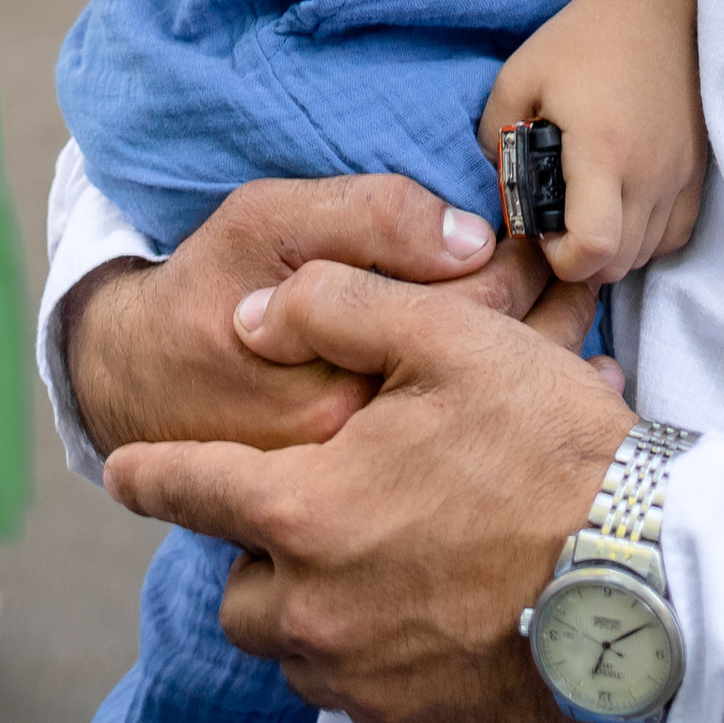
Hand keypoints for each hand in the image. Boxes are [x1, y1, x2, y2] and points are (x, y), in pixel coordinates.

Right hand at [66, 174, 549, 459]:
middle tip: (583, 283)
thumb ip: (368, 219)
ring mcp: (367, 488)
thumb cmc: (206, 290)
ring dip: (544, 374)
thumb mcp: (269, 218)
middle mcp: (364, 448)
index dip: (524, 265)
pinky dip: (507, 417)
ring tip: (583, 331)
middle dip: (548, 324)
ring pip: (482, 421)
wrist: (140, 384)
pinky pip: (457, 458)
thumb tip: (470, 239)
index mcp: (345, 375)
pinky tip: (547, 387)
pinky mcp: (367, 504)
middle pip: (490, 376)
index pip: (473, 311)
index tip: (554, 239)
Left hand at [106, 263, 627, 722]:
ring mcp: (362, 682)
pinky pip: (360, 694)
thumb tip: (255, 319)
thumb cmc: (549, 445)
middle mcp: (313, 612)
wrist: (648, 572)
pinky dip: (374, 658)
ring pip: (296, 648)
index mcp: (303, 512)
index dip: (148, 473)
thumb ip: (334, 306)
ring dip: (316, 608)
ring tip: (383, 562)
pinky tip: (430, 615)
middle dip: (259, 551)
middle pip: (239, 588)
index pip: (187, 491)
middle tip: (318, 513)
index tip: (120, 471)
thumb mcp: (446, 339)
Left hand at [481, 0, 706, 284]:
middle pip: (619, 264)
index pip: (593, 248)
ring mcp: (680, 174)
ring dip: (614, 249)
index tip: (541, 230)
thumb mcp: (518, 76)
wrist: (650, 4)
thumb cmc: (579, 40)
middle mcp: (650, 173)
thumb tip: (490, 187)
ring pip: (649, 254)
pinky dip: (647, 236)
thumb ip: (492, 135)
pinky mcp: (699, 170)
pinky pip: (676, 233)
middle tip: (557, 224)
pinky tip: (623, 206)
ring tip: (587, 211)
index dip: (560, 259)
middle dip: (581, 260)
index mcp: (603, 152)